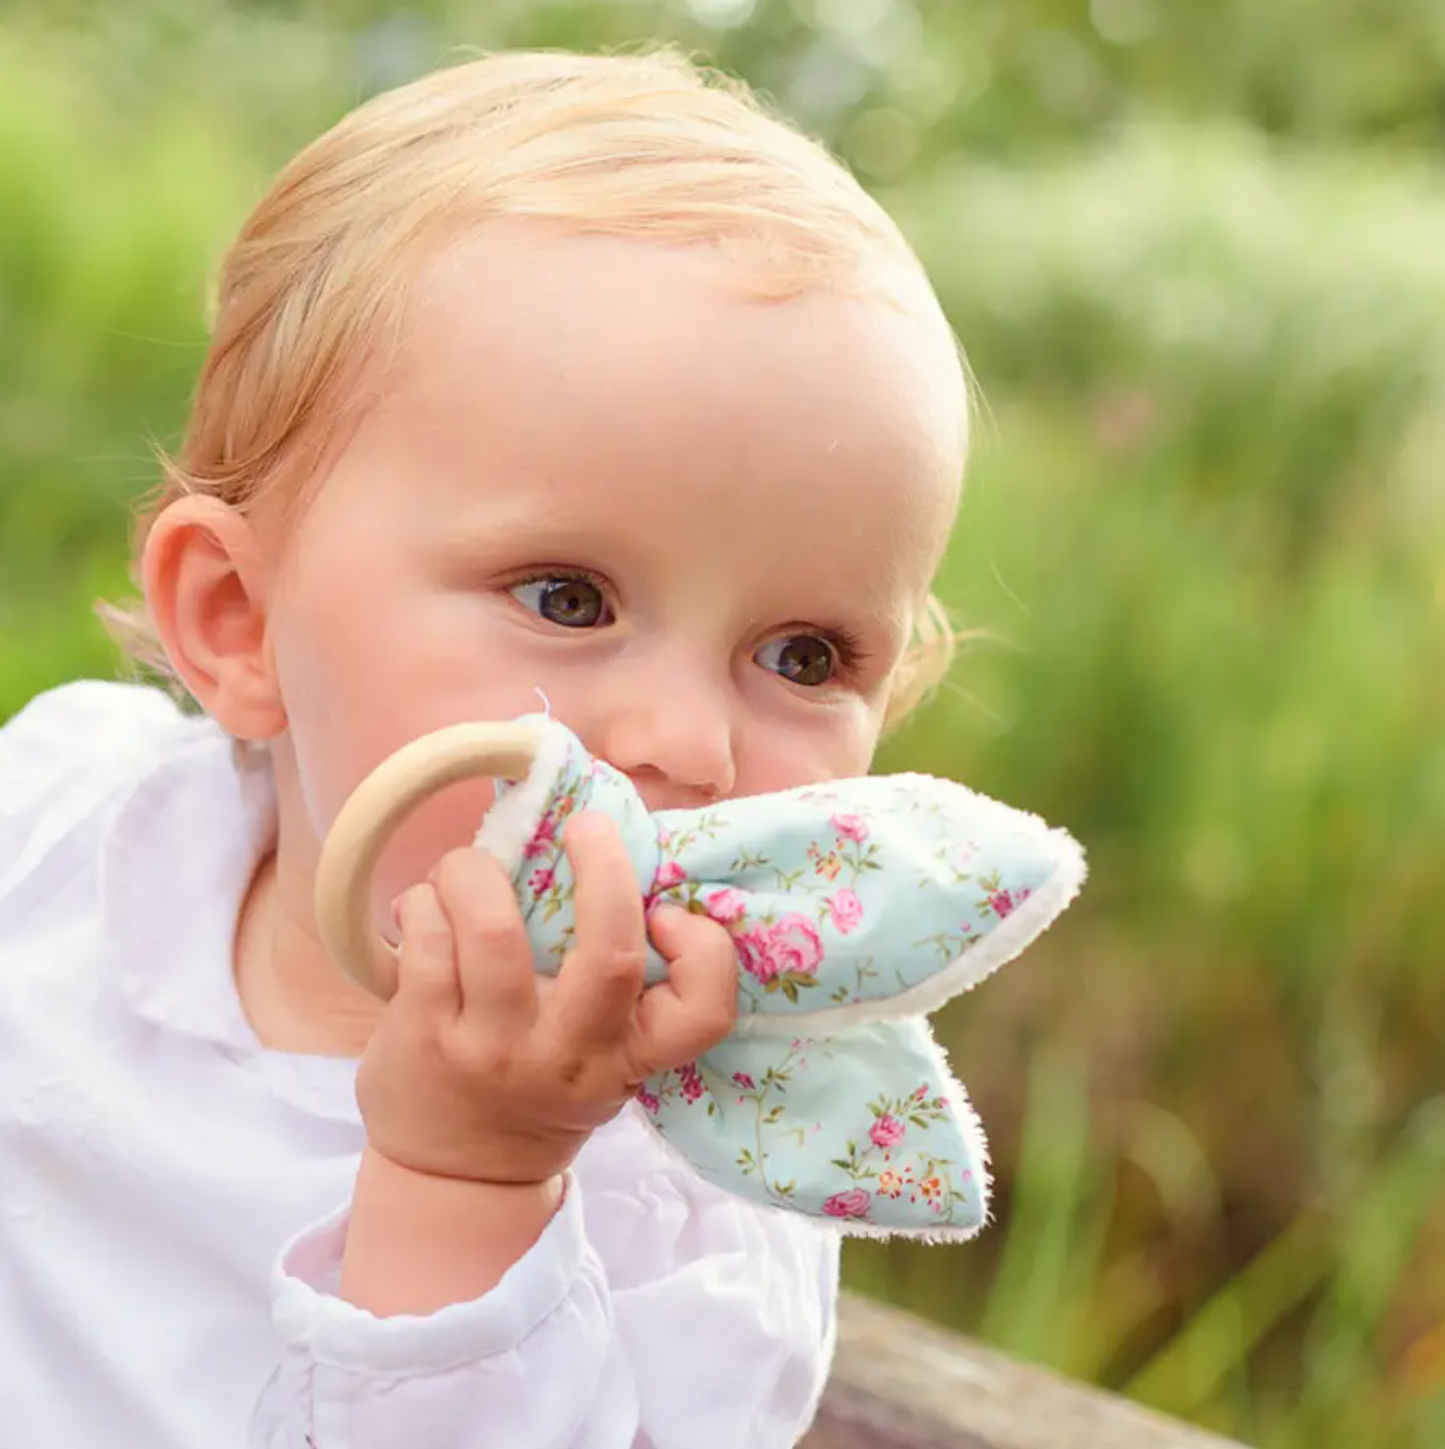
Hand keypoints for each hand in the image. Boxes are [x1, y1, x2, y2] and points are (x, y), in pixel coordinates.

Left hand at [355, 809, 737, 1185]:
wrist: (452, 1175)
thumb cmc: (540, 1090)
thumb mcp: (602, 1061)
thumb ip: (617, 990)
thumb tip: (615, 857)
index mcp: (626, 1057)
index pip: (703, 1014)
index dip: (703, 952)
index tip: (669, 916)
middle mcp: (568, 1054)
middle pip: (607, 955)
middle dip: (604, 869)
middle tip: (587, 827)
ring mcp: (494, 1048)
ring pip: (493, 931)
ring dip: (476, 873)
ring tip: (471, 867)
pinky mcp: (425, 1036)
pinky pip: (427, 940)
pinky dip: (426, 901)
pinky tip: (427, 905)